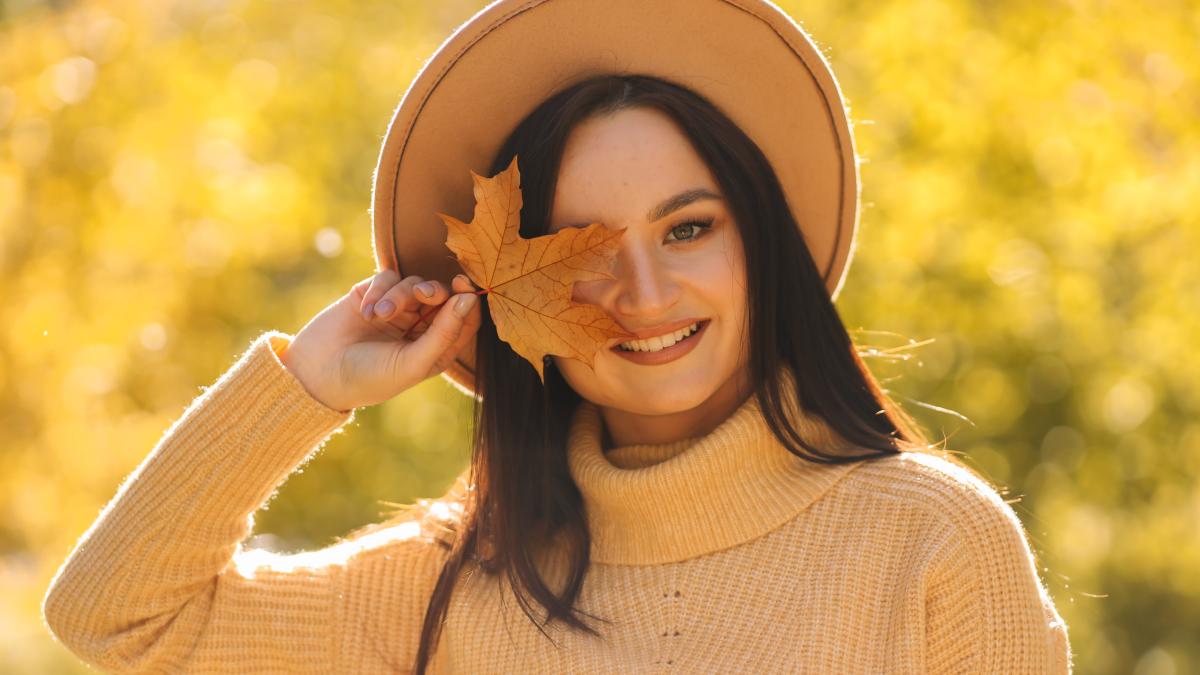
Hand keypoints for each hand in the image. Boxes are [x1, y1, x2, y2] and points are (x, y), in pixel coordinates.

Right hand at [277, 270, 481, 411]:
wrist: (318, 374)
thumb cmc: (371, 378)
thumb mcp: (413, 361)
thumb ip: (444, 332)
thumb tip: (470, 299)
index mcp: (436, 347)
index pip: (464, 318)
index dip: (467, 301)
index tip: (463, 287)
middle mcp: (419, 326)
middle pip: (441, 295)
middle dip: (434, 290)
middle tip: (422, 294)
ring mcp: (396, 309)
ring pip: (412, 283)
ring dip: (397, 297)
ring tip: (378, 317)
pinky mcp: (372, 295)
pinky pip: (386, 278)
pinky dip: (378, 291)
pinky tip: (365, 313)